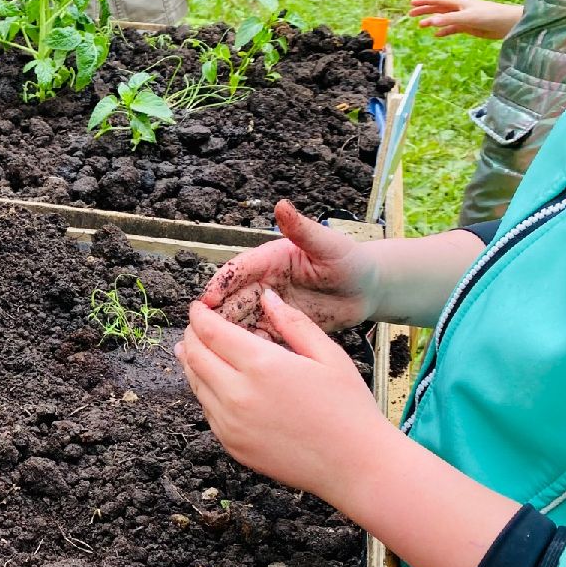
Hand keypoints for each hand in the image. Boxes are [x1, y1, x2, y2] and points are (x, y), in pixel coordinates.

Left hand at [176, 289, 393, 500]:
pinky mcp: (232, 445)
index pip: (212, 333)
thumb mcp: (328, 355)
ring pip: (196, 384)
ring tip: (191, 349)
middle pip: (196, 357)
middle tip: (195, 326)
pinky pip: (208, 410)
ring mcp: (231, 424)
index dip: (200, 316)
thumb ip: (293, 323)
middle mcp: (238, 395)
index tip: (198, 307)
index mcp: (262, 366)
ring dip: (191, 363)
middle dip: (191, 336)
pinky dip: (203, 390)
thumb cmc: (349, 408)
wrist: (356, 466)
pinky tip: (211, 381)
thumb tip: (267, 297)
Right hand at [201, 200, 378, 334]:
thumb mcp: (328, 244)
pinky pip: (257, 338)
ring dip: (226, 334)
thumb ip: (302, 229)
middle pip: (231, 299)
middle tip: (199, 331)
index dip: (220, 284)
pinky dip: (247, 348)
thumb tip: (282, 205)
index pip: (237, 270)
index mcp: (268, 259)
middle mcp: (262, 282)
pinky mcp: (278, 326)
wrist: (366, 289)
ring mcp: (268, 306)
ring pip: (239, 321)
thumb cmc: (349, 261)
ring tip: (214, 351)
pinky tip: (240, 361)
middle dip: (215, 314)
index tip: (207, 300)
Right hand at [408, 0, 521, 39]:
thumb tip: (431, 22)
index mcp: (459, 2)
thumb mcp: (468, 17)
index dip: (425, 1)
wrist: (508, 24)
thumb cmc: (490, 16)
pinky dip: (444, 31)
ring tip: (420, 26)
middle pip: (438, 8)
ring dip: (432, 21)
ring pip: (444, 19)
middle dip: (425, 10)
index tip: (412, 3)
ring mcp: (464, 18)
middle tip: (411, 14)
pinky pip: (452, 28)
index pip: (438, 0)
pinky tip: (437, 35)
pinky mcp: (469, 26)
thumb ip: (449, 20)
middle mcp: (460, 8)